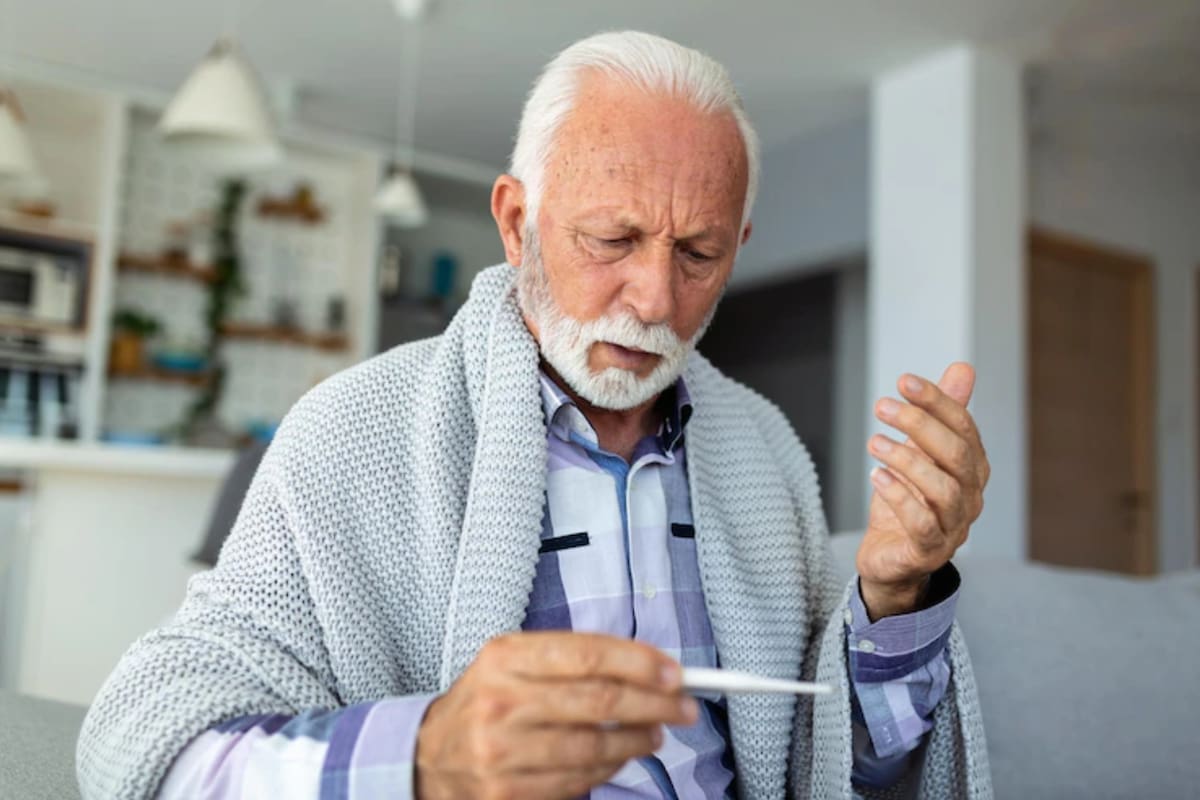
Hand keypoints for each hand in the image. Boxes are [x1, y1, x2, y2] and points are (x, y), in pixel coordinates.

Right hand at [414, 631, 696, 799]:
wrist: (430, 755)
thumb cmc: (489, 700)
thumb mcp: (517, 662)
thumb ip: (576, 659)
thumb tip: (650, 667)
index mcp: (506, 657)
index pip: (588, 654)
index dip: (640, 663)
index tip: (675, 673)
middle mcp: (501, 701)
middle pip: (599, 702)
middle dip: (654, 704)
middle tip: (684, 706)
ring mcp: (501, 751)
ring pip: (594, 748)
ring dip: (639, 742)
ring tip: (656, 734)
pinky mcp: (506, 792)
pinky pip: (577, 782)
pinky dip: (609, 770)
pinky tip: (620, 758)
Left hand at [856, 363, 989, 619]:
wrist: (889, 560)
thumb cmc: (906, 502)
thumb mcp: (919, 453)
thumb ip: (939, 415)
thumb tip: (963, 368)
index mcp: (972, 470)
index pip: (964, 428)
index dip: (937, 401)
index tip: (904, 381)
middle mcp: (970, 498)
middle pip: (956, 455)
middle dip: (920, 424)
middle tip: (883, 406)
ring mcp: (954, 528)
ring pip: (943, 489)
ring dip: (906, 459)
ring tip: (874, 441)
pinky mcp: (928, 552)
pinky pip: (922, 523)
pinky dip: (899, 496)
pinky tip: (877, 475)